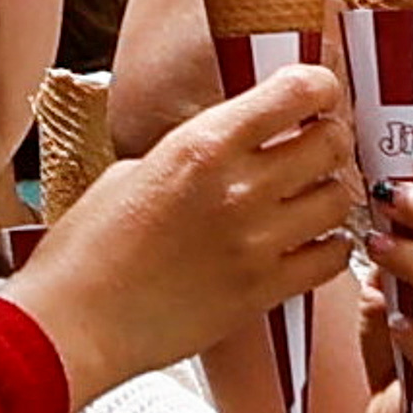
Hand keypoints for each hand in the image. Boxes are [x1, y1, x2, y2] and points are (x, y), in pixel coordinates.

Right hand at [7, 65, 357, 406]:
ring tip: (307, 201)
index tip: (315, 96)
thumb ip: (191, 152)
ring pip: (339, 199)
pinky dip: (330, 248)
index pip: (296, 91)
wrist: (73, 323)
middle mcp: (237, 188)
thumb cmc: (88, 251)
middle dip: (329, 139)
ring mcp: (256, 242)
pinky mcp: (263, 291)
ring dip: (329, 195)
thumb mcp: (133, 172)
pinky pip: (332, 258)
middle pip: (331, 142)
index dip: (318, 88)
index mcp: (201, 146)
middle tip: (315, 149)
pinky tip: (308, 246)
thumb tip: (230, 142)